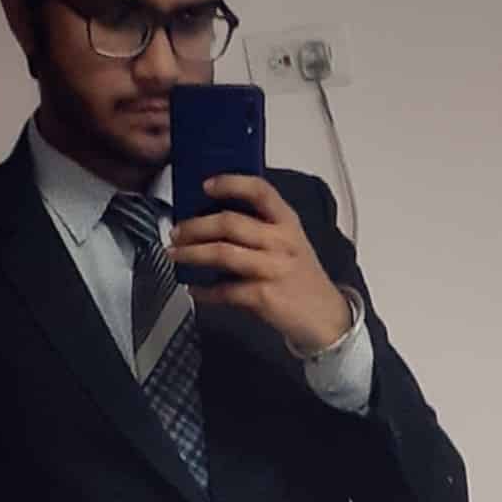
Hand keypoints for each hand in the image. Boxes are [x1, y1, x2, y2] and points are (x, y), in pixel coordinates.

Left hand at [169, 175, 355, 356]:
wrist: (326, 318)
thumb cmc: (301, 277)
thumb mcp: (290, 243)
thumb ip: (261, 229)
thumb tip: (213, 221)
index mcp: (287, 223)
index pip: (260, 191)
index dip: (231, 184)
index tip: (206, 185)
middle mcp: (281, 241)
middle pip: (230, 223)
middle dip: (196, 226)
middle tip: (176, 231)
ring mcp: (272, 269)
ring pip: (222, 254)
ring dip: (192, 253)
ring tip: (175, 254)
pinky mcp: (263, 296)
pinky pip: (225, 290)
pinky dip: (205, 291)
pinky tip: (194, 289)